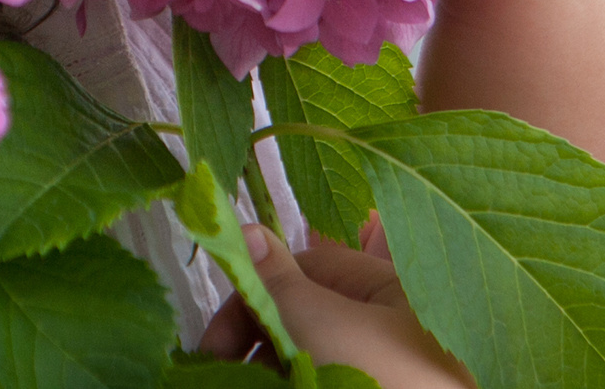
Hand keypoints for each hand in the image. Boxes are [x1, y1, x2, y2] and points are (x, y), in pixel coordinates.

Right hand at [197, 225, 473, 387]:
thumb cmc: (387, 378)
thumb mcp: (323, 324)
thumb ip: (279, 281)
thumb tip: (247, 230)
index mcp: (391, 287)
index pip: (308, 267)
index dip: (255, 293)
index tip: (213, 339)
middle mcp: (390, 325)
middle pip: (306, 315)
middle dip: (256, 339)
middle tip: (212, 371)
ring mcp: (381, 367)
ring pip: (310, 355)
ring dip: (267, 367)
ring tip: (230, 378)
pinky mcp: (372, 386)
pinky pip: (321, 376)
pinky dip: (296, 378)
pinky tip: (264, 380)